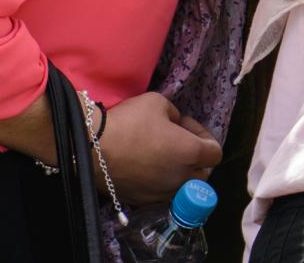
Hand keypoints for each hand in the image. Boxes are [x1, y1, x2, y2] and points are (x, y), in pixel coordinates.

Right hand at [97, 92, 221, 205]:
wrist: (89, 147)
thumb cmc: (129, 121)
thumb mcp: (159, 103)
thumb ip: (176, 116)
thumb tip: (176, 126)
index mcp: (191, 153)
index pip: (215, 153)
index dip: (205, 136)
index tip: (186, 126)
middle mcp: (180, 178)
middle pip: (202, 173)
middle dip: (196, 157)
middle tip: (178, 141)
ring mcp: (160, 193)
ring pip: (182, 187)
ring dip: (179, 172)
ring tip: (162, 156)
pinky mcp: (141, 201)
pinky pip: (161, 194)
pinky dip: (160, 183)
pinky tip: (146, 168)